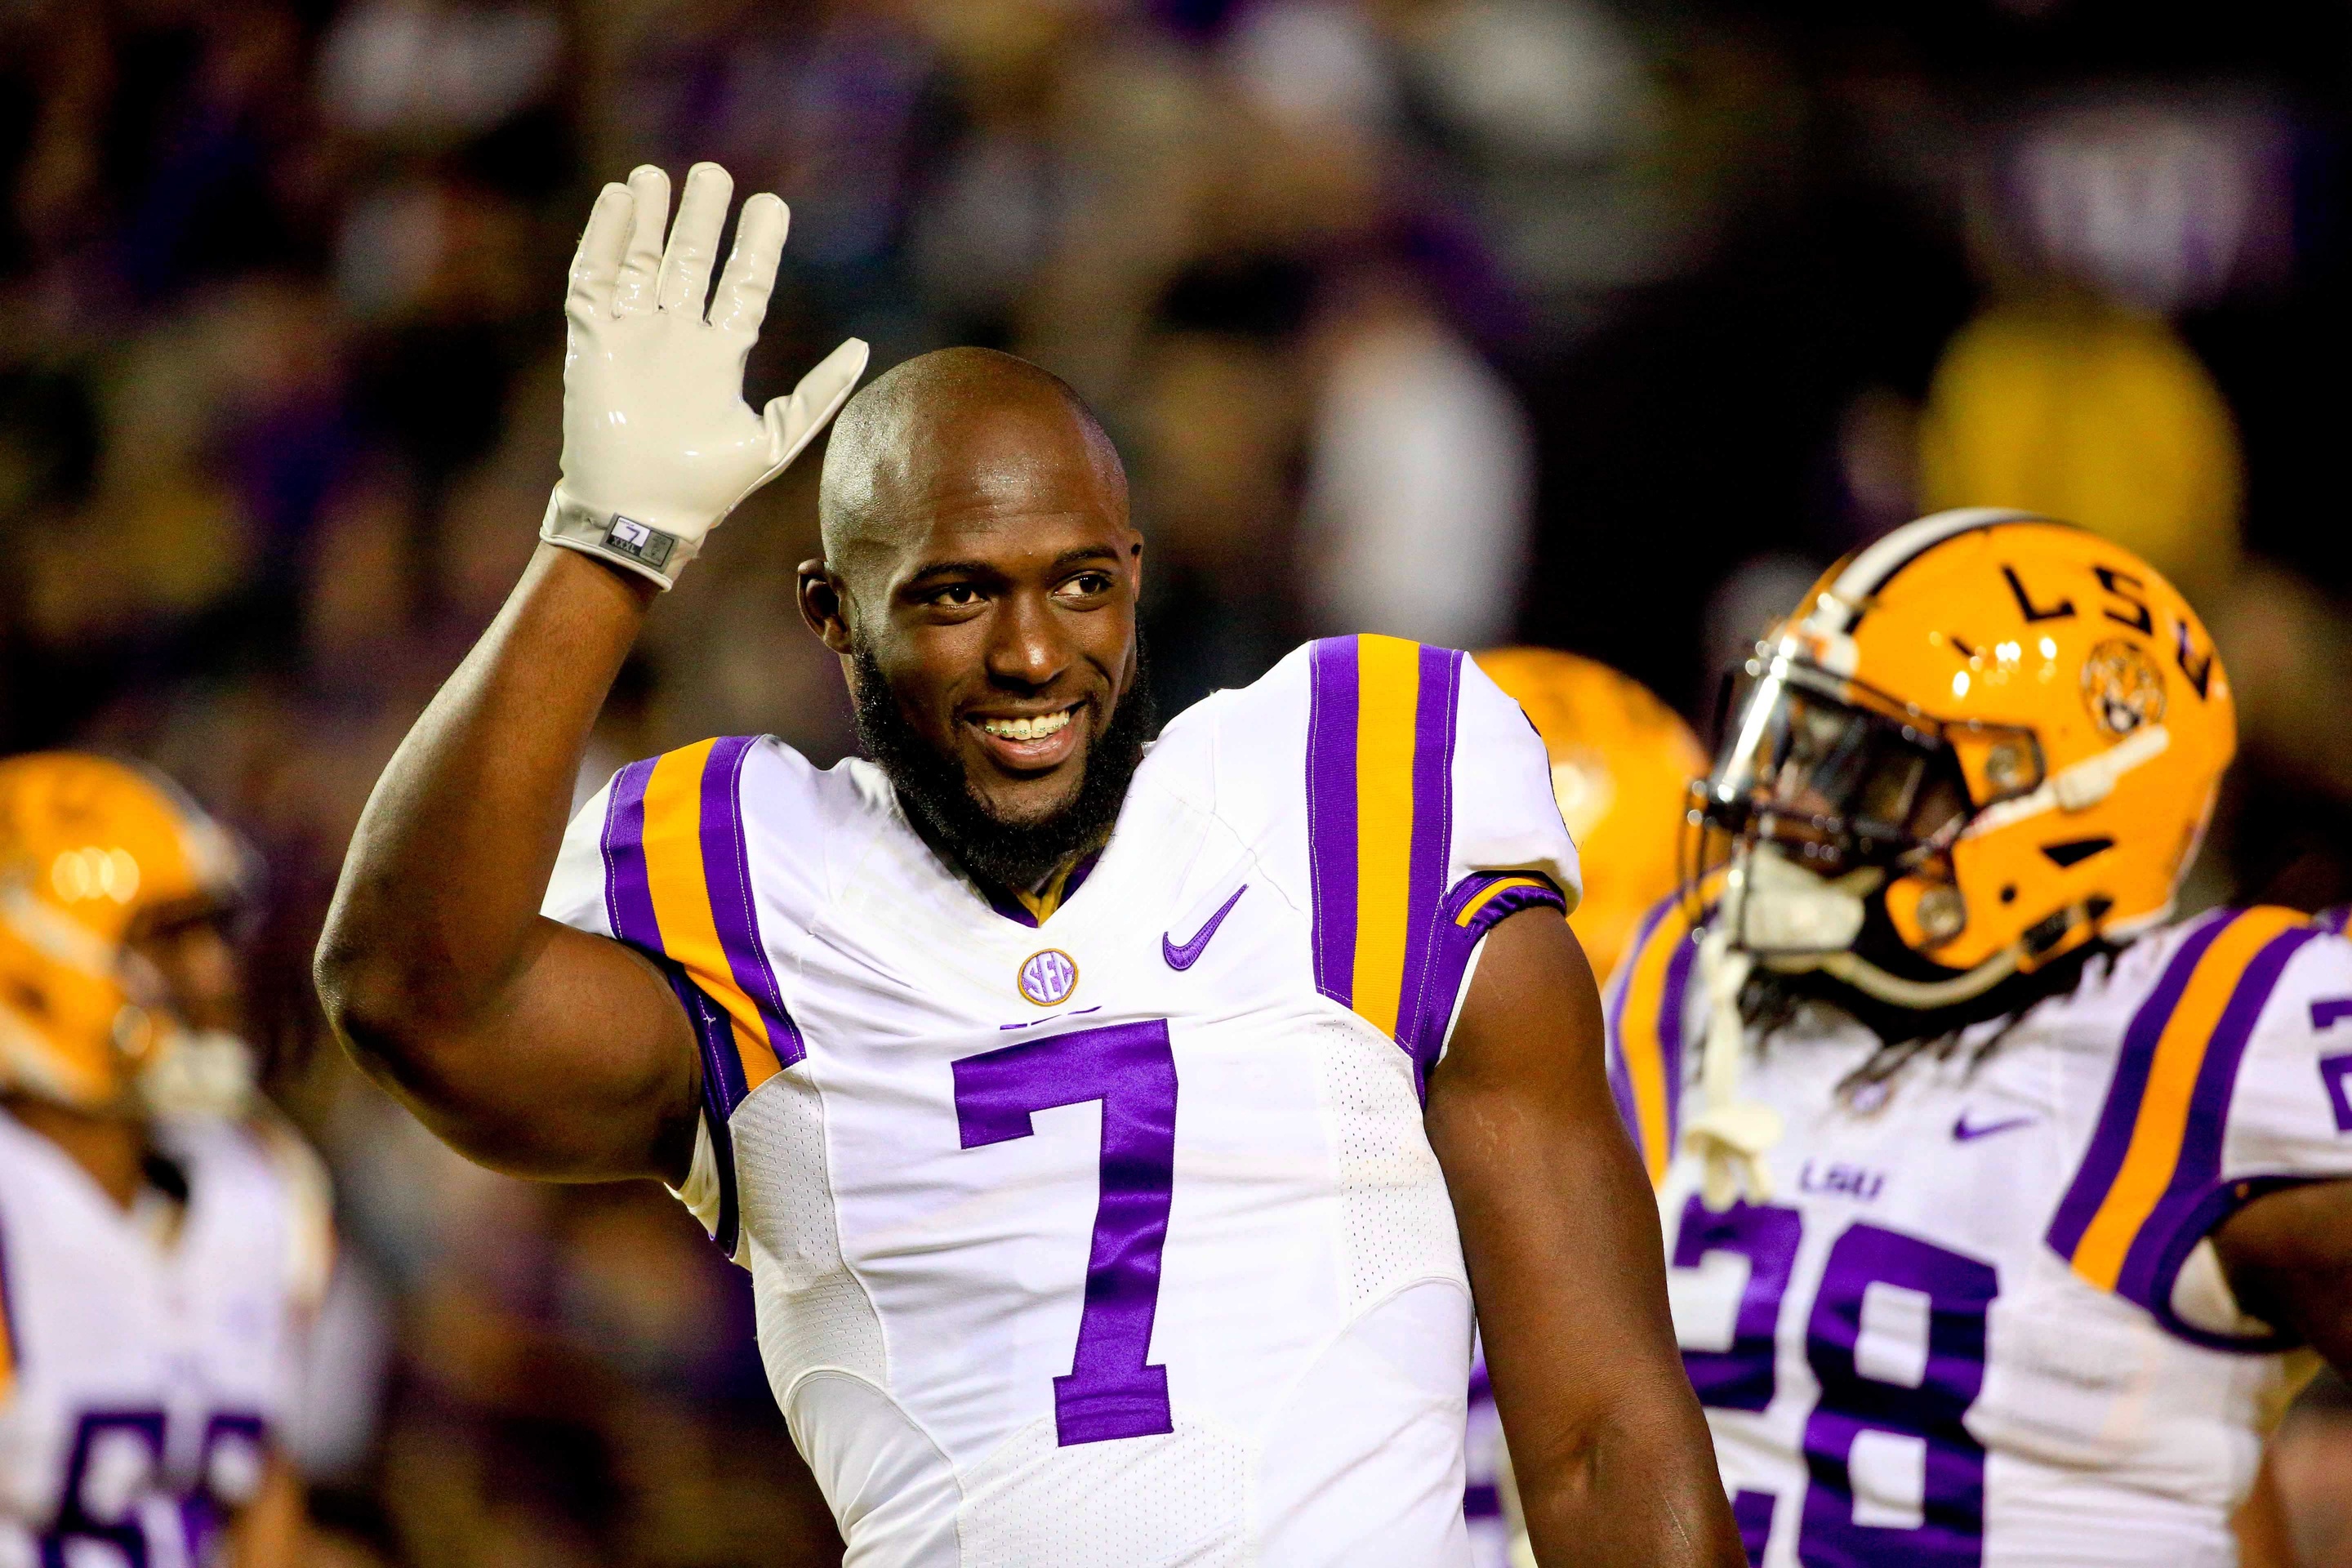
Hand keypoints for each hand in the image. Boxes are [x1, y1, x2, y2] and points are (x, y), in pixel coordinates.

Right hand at [542, 162, 868, 587]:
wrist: (640, 513)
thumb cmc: (708, 486)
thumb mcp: (778, 438)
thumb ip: (819, 392)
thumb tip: (864, 346)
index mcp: (720, 355)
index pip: (742, 286)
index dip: (755, 246)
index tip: (770, 203)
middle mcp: (677, 338)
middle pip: (689, 262)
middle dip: (700, 218)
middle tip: (713, 172)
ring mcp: (634, 336)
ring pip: (641, 262)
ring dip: (649, 219)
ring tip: (656, 176)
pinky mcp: (593, 340)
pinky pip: (594, 280)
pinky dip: (604, 239)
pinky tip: (617, 202)